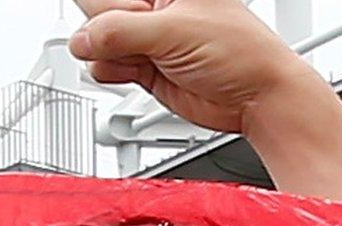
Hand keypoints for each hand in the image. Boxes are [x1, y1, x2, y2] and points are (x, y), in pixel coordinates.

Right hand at [69, 0, 315, 137]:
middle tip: (138, 41)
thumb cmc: (239, 53)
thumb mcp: (173, 30)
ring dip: (108, 54)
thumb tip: (83, 40)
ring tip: (142, 60)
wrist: (259, 99)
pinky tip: (134, 73)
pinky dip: (110, 72)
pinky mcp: (145, 70)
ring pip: (97, 41)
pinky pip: (106, 66)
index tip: (115, 22)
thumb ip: (121, 31)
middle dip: (106, 29)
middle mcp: (152, 10)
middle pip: (97, 12)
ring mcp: (146, 40)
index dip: (107, 6)